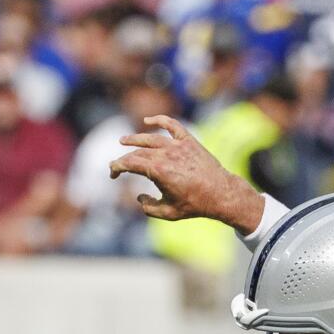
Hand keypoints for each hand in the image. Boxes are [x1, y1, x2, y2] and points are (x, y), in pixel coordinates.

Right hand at [109, 115, 264, 230]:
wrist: (220, 193)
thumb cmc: (194, 205)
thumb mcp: (167, 213)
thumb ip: (148, 207)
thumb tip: (140, 197)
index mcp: (158, 171)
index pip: (129, 163)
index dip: (116, 168)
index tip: (112, 174)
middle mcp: (166, 155)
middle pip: (138, 152)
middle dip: (124, 159)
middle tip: (117, 166)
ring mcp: (177, 146)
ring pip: (150, 138)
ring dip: (134, 138)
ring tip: (123, 140)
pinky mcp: (188, 141)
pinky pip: (172, 125)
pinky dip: (159, 120)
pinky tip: (148, 120)